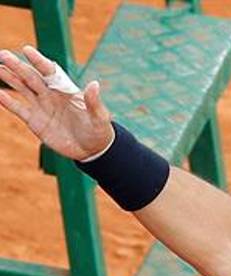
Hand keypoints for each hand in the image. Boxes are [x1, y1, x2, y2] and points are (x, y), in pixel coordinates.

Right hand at [0, 45, 113, 159]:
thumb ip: (94, 102)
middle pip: (31, 77)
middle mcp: (51, 95)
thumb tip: (94, 84)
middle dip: (18, 66)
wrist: (92, 150)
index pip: (50, 72)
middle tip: (3, 55)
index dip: (39, 61)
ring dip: (9, 78)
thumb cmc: (98, 130)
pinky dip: (7, 101)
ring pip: (22, 88)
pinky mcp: (35, 121)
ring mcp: (41, 107)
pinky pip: (18, 108)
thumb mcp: (99, 117)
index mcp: (65, 90)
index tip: (27, 50)